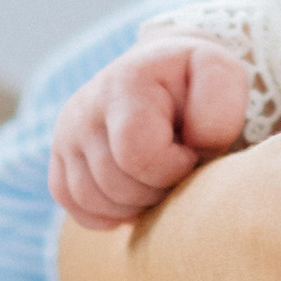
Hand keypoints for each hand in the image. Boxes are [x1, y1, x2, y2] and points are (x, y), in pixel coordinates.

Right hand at [51, 39, 252, 229]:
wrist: (162, 68)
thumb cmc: (195, 80)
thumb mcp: (221, 74)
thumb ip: (218, 110)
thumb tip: (190, 148)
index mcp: (125, 83)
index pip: (137, 154)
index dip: (173, 168)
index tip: (191, 152)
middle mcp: (84, 107)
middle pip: (114, 184)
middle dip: (157, 189)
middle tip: (177, 168)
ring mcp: (66, 134)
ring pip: (90, 200)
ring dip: (133, 204)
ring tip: (158, 179)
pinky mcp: (59, 157)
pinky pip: (74, 205)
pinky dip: (107, 212)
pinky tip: (133, 195)